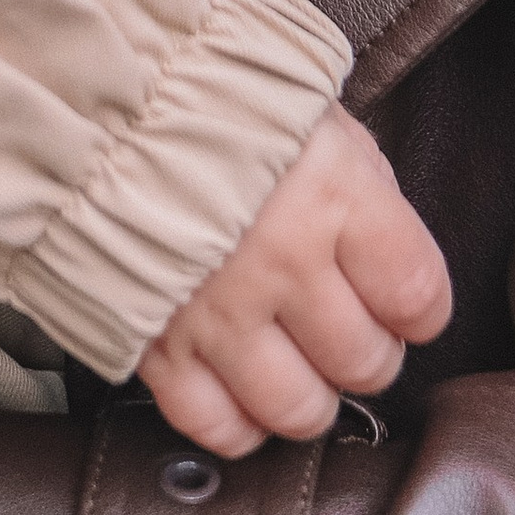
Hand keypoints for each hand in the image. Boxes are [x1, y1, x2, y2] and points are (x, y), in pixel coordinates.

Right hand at [138, 104, 451, 457]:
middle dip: (369, 353)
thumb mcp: (308, 108)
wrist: (95, 95)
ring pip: (300, 409)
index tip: (407, 304)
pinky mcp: (157, 347)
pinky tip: (243, 387)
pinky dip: (240, 422)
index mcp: (331, 192)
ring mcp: (219, 313)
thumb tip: (386, 247)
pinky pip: (218, 427)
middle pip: (364, 360)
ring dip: (312, 395)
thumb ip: (356, 181)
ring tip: (300, 362)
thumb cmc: (206, 88)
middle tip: (350, 330)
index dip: (420, 308)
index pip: (416, 293)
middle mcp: (283, 262)